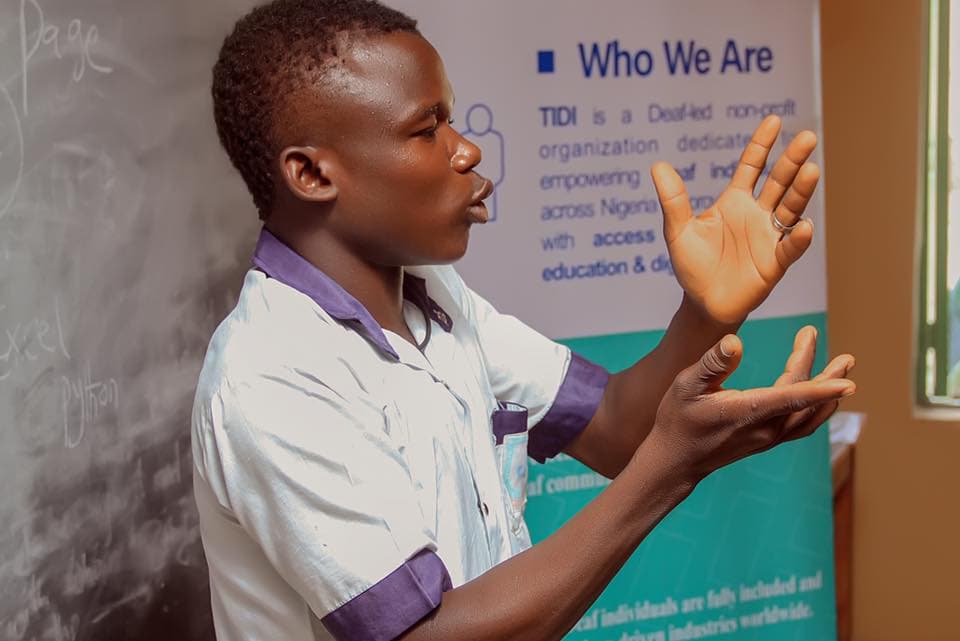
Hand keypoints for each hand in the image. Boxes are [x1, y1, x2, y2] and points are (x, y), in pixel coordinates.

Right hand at [649, 326, 854, 482]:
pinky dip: (819, 409)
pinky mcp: (767, 441)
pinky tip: (824, 398)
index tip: (849, 380)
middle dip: (828, 376)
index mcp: (746, 412)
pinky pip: (803, 426)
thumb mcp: (686, 385)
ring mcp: (768, 438)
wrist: (675, 460)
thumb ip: (712, 363)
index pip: (791, 397)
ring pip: (810, 416)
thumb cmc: (677, 419)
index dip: (822, 388)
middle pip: (807, 401)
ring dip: (829, 393)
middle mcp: (764, 429)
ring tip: (843, 367)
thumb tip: (735, 341)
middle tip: (847, 358)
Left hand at [652, 115, 818, 323]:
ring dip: (801, 191)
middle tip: (808, 137)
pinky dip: (798, 238)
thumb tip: (657, 165)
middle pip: (779, 181)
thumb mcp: (677, 231)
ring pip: (790, 208)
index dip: (762, 144)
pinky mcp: (775, 263)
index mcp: (734, 202)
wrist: (702, 304)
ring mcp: (769, 236)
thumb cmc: (692, 266)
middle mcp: (757, 214)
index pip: (752, 166)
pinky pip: (790, 247)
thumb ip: (673, 200)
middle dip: (792, 160)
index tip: (775, 120)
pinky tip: (804, 226)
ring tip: (811, 170)